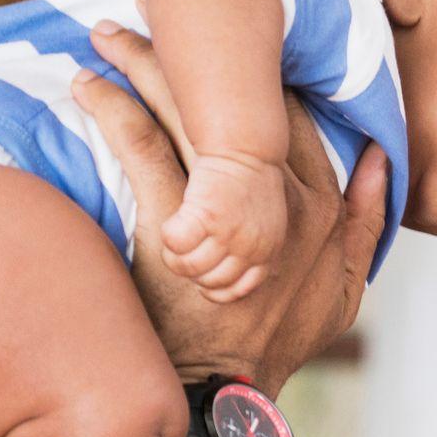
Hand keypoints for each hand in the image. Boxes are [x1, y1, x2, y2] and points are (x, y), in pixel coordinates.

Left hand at [75, 23, 387, 394]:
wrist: (227, 394)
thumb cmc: (280, 346)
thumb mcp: (347, 291)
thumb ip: (366, 222)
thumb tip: (378, 161)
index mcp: (321, 207)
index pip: (291, 117)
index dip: (257, 79)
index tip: (229, 57)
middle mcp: (280, 200)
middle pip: (236, 105)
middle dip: (194, 56)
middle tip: (154, 21)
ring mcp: (228, 210)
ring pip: (186, 113)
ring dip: (145, 65)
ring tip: (111, 39)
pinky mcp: (173, 223)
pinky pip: (141, 146)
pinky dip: (113, 109)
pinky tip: (89, 87)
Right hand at [163, 152, 287, 302]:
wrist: (247, 146)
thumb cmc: (249, 180)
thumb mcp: (262, 222)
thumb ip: (249, 247)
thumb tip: (217, 273)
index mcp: (268, 252)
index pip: (237, 290)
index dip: (213, 289)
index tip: (199, 278)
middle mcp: (252, 248)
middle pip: (209, 281)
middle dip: (190, 270)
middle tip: (182, 251)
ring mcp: (231, 235)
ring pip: (189, 266)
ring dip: (174, 255)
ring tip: (173, 238)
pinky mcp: (208, 217)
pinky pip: (175, 243)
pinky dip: (168, 236)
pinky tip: (172, 222)